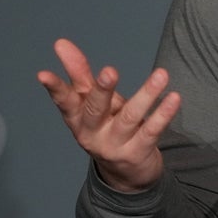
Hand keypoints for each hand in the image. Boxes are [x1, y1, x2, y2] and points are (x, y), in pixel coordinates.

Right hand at [37, 38, 180, 192]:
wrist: (126, 174)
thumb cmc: (106, 126)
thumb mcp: (92, 102)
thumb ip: (79, 74)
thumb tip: (61, 43)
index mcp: (77, 120)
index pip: (65, 102)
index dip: (55, 89)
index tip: (43, 74)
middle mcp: (92, 134)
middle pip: (96, 109)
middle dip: (102, 90)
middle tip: (109, 71)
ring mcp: (115, 145)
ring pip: (130, 117)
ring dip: (146, 94)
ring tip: (161, 74)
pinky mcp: (137, 152)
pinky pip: (152, 131)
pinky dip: (163, 114)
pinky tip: (174, 98)